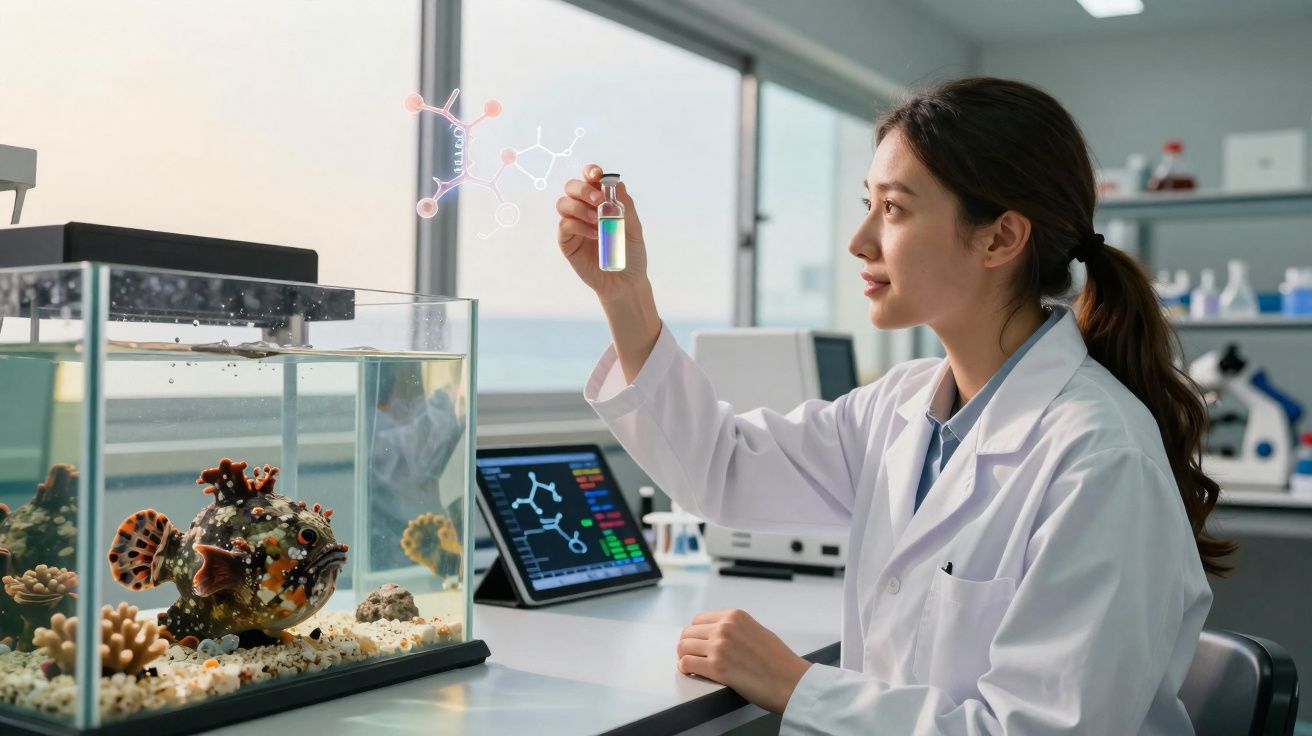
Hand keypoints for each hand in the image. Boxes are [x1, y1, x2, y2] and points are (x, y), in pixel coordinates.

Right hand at [556, 164, 649, 304]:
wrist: (624, 281)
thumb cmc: (630, 253)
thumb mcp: (634, 229)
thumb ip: (626, 206)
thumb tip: (617, 183)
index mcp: (600, 201)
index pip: (590, 179)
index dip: (590, 172)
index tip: (596, 175)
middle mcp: (584, 209)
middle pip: (571, 187)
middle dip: (583, 189)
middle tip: (598, 201)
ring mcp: (573, 224)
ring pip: (563, 203)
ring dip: (579, 208)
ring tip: (597, 221)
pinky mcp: (567, 241)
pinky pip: (564, 225)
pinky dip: (579, 226)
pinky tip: (594, 235)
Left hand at [676, 609, 812, 713]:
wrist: (790, 680)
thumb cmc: (779, 661)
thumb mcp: (756, 630)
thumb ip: (735, 629)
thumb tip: (716, 635)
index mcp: (735, 616)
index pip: (699, 620)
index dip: (696, 633)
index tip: (698, 643)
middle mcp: (724, 628)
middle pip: (688, 633)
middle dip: (688, 645)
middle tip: (693, 656)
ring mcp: (719, 647)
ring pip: (683, 647)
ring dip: (685, 657)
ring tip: (692, 665)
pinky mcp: (716, 667)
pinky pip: (686, 664)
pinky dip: (685, 669)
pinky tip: (692, 673)